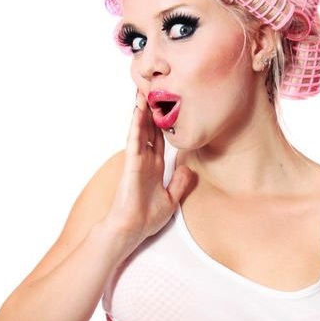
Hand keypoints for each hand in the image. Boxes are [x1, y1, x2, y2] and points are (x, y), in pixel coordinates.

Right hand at [101, 91, 192, 248]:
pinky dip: (137, 126)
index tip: (168, 107)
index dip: (163, 123)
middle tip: (154, 89)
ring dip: (142, 111)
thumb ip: (179, 184)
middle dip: (152, 110)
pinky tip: (139, 112)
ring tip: (144, 91)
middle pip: (150, 130)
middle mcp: (146, 160)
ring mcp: (137, 161)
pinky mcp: (132, 165)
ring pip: (141, 130)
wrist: (130, 231)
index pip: (160, 139)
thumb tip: (189, 169)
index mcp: (155, 167)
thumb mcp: (170, 199)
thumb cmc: (145, 218)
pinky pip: (135, 141)